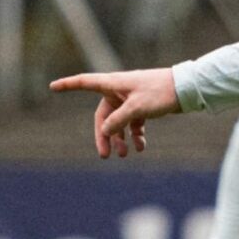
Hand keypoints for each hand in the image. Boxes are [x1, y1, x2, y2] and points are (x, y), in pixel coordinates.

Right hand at [50, 66, 179, 157]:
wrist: (186, 88)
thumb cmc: (160, 92)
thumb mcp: (137, 108)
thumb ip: (118, 120)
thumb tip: (104, 131)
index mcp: (113, 83)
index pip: (84, 82)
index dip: (68, 85)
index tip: (53, 87)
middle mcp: (119, 90)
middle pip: (104, 116)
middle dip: (104, 136)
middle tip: (105, 155)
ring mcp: (131, 99)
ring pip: (119, 122)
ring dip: (120, 139)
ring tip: (125, 154)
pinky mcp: (143, 106)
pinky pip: (134, 123)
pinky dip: (136, 135)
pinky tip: (141, 147)